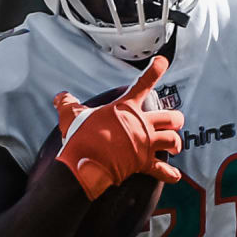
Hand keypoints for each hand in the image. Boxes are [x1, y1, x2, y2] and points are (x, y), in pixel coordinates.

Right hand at [52, 55, 184, 199]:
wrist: (85, 164)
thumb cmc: (81, 139)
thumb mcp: (70, 115)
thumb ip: (67, 103)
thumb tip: (60, 97)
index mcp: (125, 108)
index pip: (144, 83)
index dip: (155, 70)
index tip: (162, 62)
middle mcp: (140, 125)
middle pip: (170, 117)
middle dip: (175, 119)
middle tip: (174, 121)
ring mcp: (144, 144)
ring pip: (172, 140)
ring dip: (175, 143)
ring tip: (174, 145)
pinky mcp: (143, 163)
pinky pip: (162, 169)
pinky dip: (170, 173)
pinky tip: (174, 175)